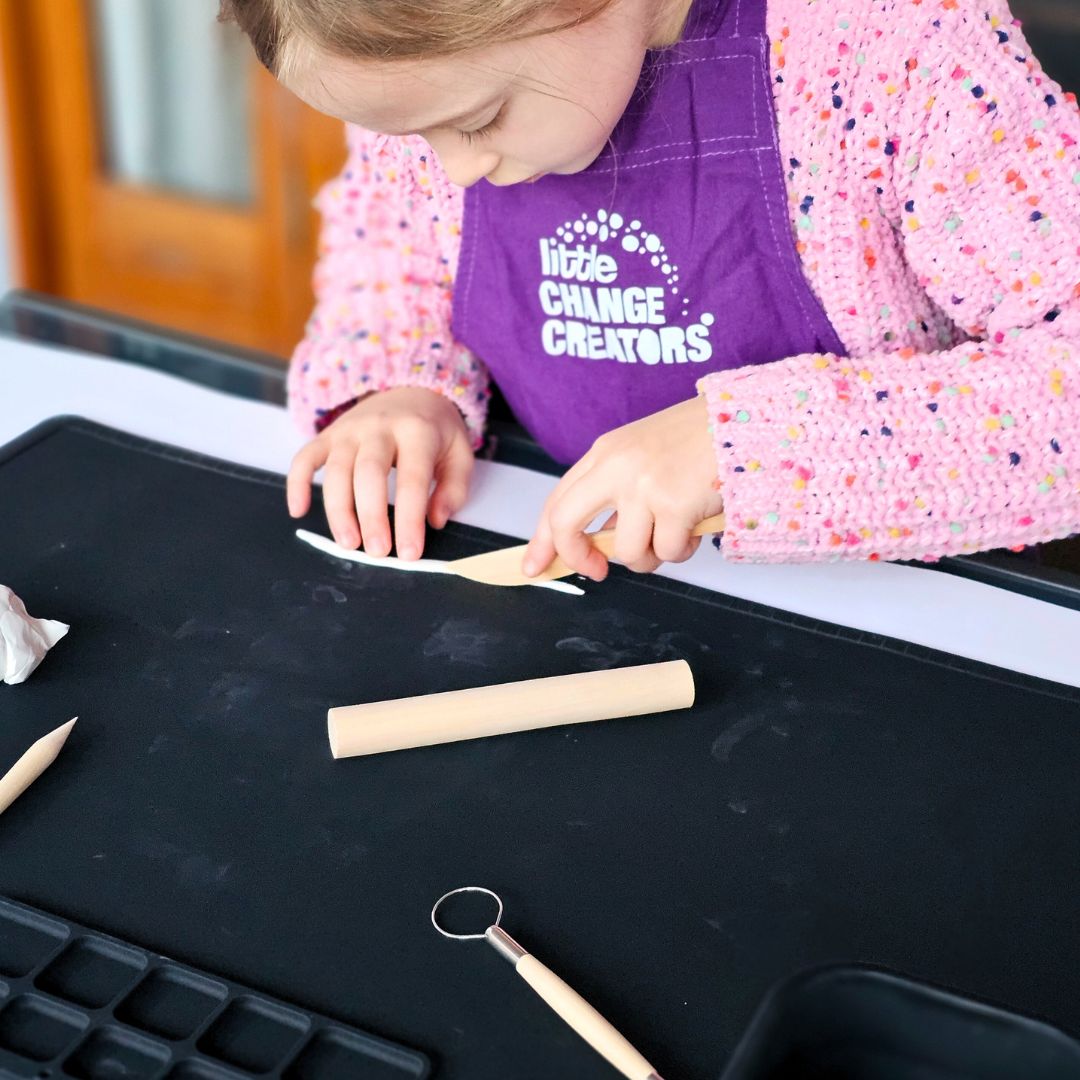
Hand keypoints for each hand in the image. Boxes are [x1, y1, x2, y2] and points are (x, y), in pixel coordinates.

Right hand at [287, 387, 473, 559]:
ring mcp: (349, 430)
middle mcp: (379, 428)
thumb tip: (435, 521)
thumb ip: (453, 489)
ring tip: (349, 544)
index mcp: (417, 431)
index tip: (410, 553)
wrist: (410, 388)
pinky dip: (297, 483)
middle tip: (377, 552)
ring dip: (338, 511)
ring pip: (336, 471)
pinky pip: (305, 457)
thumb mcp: (460, 452)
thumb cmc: (435, 430)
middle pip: (368, 474)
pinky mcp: (328, 435)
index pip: (411, 479)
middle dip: (371, 517)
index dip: (409, 519)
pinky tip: (298, 510)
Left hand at [523, 395, 721, 580]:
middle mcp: (616, 466)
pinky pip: (667, 552)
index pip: (557, 501)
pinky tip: (695, 526)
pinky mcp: (674, 504)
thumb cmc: (698, 440)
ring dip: (652, 555)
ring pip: (626, 552)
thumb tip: (599, 542)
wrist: (745, 422)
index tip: (535, 564)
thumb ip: (616, 492)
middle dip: (577, 557)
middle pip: (566, 524)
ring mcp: (643, 485)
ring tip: (674, 532)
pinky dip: (683, 549)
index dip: (543, 539)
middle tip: (596, 571)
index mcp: (605, 453)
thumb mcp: (643, 455)